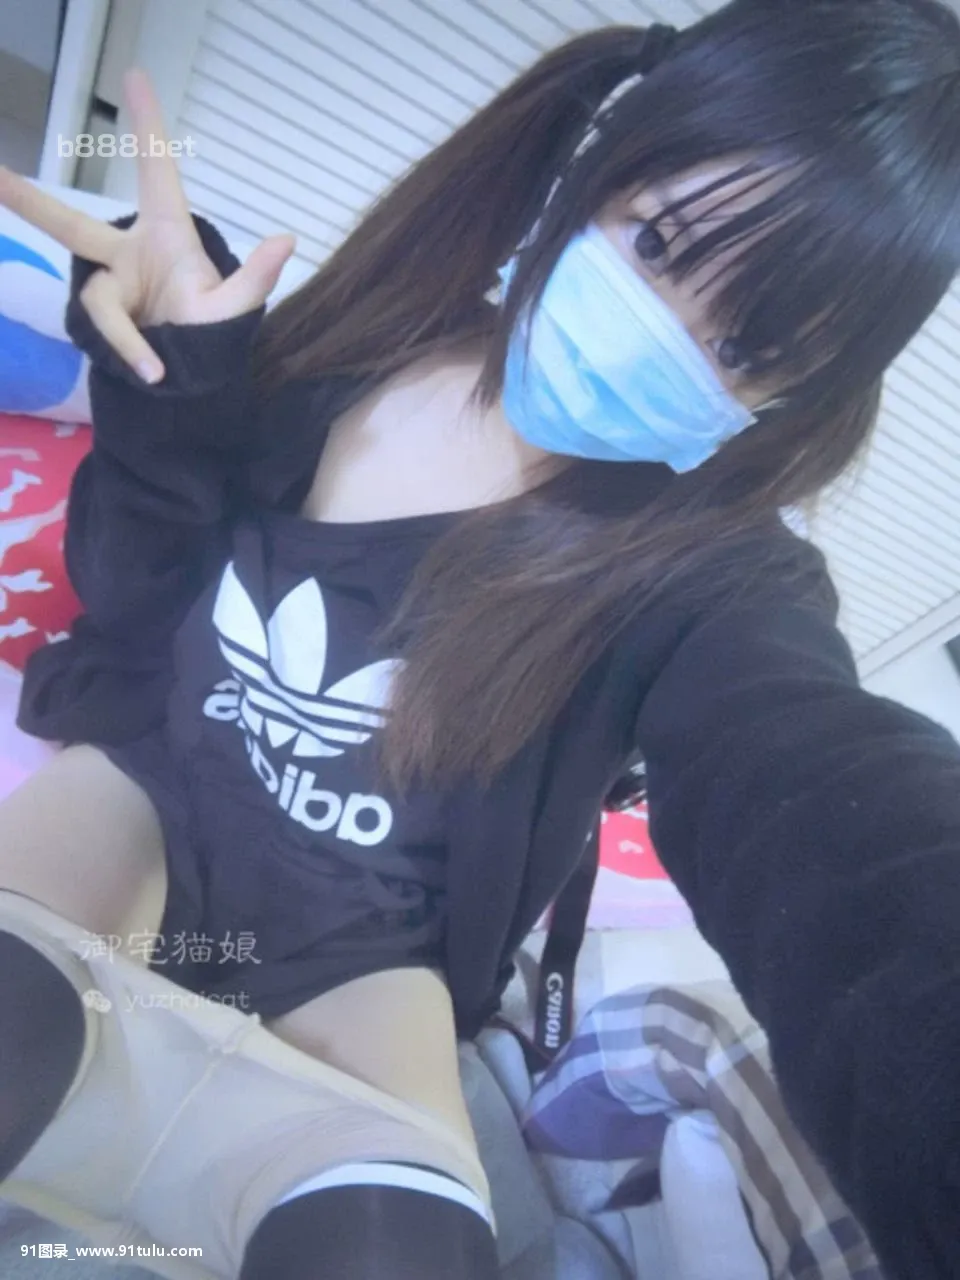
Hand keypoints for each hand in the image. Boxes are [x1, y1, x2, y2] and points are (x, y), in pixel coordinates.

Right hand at [0, 68, 295, 383]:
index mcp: (166, 233)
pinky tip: (153, 374)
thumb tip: (286, 240)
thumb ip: (257, 277)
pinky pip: (107, 332)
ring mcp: (110, 287)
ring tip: (154, 369)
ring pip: (98, 301)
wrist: (195, 378)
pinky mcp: (101, 320)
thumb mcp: (236, 307)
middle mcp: (128, 255)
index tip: (135, 76)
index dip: (146, 126)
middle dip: (28, 201)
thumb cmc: (212, 331)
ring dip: (126, 336)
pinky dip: (131, 352)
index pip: (155, 171)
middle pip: (71, 225)